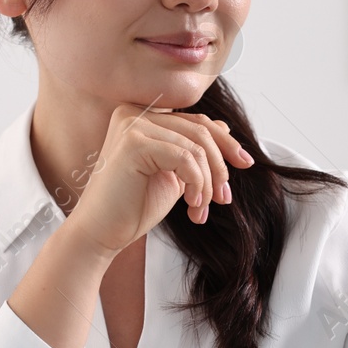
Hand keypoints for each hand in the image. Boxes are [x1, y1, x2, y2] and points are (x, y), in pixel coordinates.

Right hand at [65, 103, 255, 256]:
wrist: (102, 233)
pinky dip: (197, 184)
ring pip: (196, 147)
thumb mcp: (172, 174)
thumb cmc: (132, 207)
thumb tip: (222, 125)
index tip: (245, 163)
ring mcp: (132, 125)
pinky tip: (191, 206)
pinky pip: (185, 158)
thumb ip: (191, 150)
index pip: (195, 121)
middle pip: (200, 130)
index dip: (225, 142)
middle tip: (224, 197)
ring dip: (208, 182)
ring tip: (201, 208)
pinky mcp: (134, 143)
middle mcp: (133, 113)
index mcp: (141, 116)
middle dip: (220, 166)